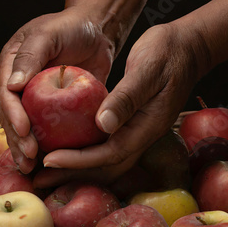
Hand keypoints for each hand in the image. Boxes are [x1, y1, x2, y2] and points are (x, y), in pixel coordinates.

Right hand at [0, 8, 114, 172]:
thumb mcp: (49, 34)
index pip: (7, 93)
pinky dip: (47, 146)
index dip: (13, 114)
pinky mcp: (54, 109)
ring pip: (27, 128)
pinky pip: (48, 130)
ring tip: (32, 168)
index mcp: (11, 65)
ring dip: (27, 149)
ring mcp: (36, 98)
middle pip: (13, 116)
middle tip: (29, 158)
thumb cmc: (71, 26)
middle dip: (18, 139)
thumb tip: (12, 86)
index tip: (25, 131)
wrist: (97, 31)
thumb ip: (30, 56)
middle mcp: (19, 85)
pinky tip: (49, 163)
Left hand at [33, 23, 210, 187]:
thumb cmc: (168, 52)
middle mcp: (142, 134)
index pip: (111, 153)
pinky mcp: (131, 123)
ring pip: (104, 158)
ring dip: (75, 166)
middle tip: (39, 179)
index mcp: (148, 126)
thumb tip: (102, 125)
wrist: (188, 47)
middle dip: (72, 173)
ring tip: (45, 170)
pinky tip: (63, 146)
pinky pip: (105, 144)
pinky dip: (83, 150)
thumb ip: (126, 97)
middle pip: (105, 165)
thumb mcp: (147, 69)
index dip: (79, 160)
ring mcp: (138, 130)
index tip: (50, 160)